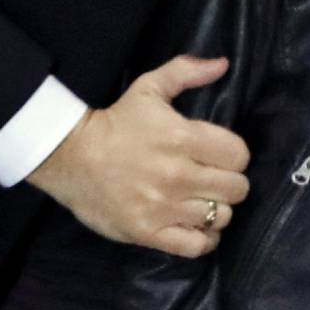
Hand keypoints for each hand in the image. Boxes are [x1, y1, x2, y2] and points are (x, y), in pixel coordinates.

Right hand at [25, 54, 248, 255]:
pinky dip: (203, 238)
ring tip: (200, 201)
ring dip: (215, 209)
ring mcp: (164, 208)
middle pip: (237, 188)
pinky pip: (197, 246)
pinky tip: (195, 226)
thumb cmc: (115, 123)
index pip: (239, 155)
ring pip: (221, 217)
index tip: (217, 155)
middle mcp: (179, 175)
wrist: (70, 157)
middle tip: (210, 179)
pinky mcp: (150, 233)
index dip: (233, 154)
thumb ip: (186, 72)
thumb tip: (223, 64)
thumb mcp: (148, 88)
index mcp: (183, 137)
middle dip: (228, 182)